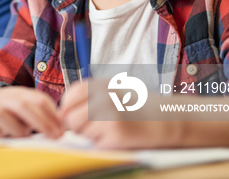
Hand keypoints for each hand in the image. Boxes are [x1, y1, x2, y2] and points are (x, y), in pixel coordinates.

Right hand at [0, 86, 63, 138]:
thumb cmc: (3, 109)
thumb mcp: (20, 104)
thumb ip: (39, 111)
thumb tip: (63, 125)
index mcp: (18, 93)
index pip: (39, 99)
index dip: (53, 115)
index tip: (63, 129)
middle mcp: (4, 99)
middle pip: (25, 107)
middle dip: (43, 123)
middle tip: (55, 136)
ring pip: (9, 121)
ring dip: (21, 131)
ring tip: (25, 135)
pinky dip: (3, 137)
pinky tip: (4, 136)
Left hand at [59, 79, 180, 149]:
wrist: (168, 119)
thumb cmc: (136, 105)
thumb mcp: (111, 90)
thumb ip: (87, 98)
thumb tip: (61, 114)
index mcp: (100, 84)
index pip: (68, 97)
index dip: (70, 110)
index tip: (80, 115)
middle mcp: (103, 97)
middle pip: (71, 118)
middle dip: (78, 126)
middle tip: (98, 125)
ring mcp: (109, 116)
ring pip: (81, 132)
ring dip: (90, 136)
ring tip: (110, 129)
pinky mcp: (116, 135)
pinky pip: (95, 144)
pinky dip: (103, 145)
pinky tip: (118, 137)